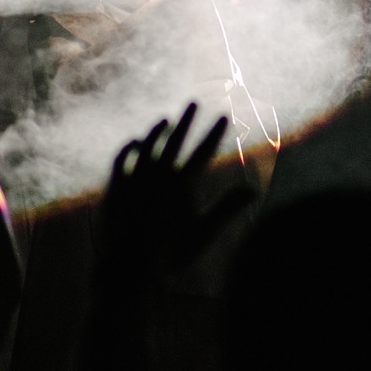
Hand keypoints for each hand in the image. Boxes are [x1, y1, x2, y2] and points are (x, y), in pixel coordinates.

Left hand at [100, 102, 253, 282]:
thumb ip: (228, 207)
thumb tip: (254, 189)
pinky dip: (130, 149)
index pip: (203, 151)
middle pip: (175, 140)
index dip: (214, 133)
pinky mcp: (117, 187)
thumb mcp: (205, 232)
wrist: (131, 268)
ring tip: (167, 120)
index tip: (223, 115)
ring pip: (148, 146)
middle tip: (193, 102)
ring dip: (158, 132)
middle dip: (187, 120)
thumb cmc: (172, 253)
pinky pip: (123, 161)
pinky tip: (136, 142)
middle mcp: (159, 174)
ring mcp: (135, 179)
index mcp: (182, 183)